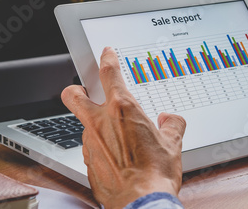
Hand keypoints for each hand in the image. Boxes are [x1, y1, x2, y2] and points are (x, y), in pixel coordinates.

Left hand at [61, 47, 185, 208]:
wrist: (140, 201)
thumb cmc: (155, 172)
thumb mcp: (173, 143)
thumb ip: (172, 124)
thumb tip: (170, 119)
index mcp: (123, 109)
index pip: (109, 72)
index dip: (107, 58)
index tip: (106, 53)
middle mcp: (101, 122)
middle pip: (73, 95)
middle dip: (76, 89)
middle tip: (83, 90)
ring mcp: (90, 142)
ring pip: (83, 124)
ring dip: (94, 124)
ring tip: (114, 136)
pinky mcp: (87, 161)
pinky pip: (90, 147)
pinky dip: (100, 147)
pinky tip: (115, 157)